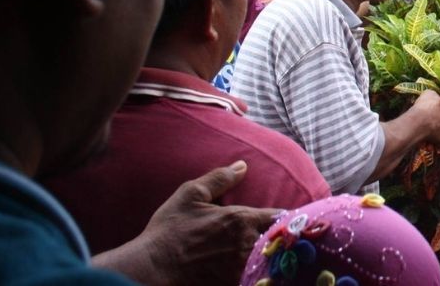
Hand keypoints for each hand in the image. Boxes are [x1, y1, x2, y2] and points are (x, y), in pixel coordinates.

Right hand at [93, 162, 278, 285]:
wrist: (152, 268)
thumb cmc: (170, 230)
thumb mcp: (190, 195)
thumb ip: (219, 178)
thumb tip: (242, 165)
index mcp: (241, 219)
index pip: (279, 216)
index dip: (286, 217)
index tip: (288, 218)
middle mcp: (247, 243)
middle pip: (279, 240)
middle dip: (282, 237)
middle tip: (286, 236)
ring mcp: (241, 267)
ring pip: (270, 260)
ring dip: (272, 255)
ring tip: (276, 253)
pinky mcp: (232, 283)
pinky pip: (256, 278)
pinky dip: (259, 272)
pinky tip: (258, 270)